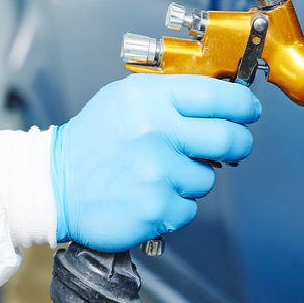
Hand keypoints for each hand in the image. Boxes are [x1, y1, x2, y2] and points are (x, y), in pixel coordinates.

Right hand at [52, 74, 260, 251]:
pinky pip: (190, 208)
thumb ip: (171, 94)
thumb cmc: (93, 139)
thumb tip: (221, 97)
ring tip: (161, 173)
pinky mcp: (157, 208)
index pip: (220, 97)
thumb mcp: (125, 97)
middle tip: (233, 144)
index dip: (244, 105)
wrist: (54, 184)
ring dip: (193, 178)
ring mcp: (159, 172)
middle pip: (230, 137)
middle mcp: (157, 132)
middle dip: (239, 142)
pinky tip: (150, 194)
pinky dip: (175, 205)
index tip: (249, 110)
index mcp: (151, 98)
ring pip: (208, 177)